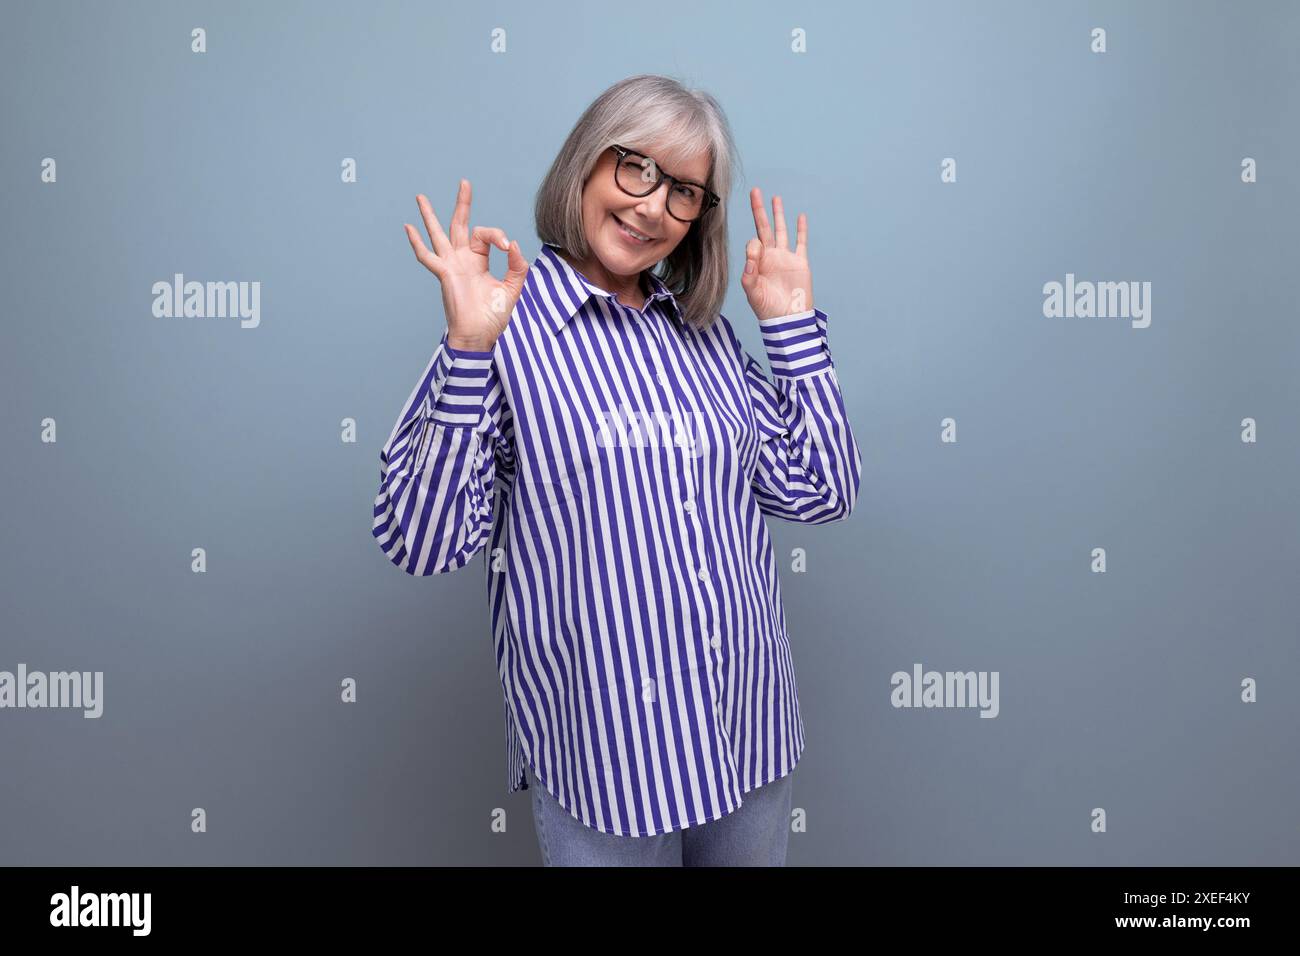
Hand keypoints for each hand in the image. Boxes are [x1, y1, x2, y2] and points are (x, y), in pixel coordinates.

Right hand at [404, 180, 528, 351]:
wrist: (480, 336)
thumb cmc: (493, 316)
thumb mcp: (512, 288)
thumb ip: (517, 266)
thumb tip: (513, 243)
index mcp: (478, 261)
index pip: (486, 236)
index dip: (498, 235)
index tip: (508, 247)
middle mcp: (463, 260)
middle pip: (460, 225)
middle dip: (462, 204)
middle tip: (464, 182)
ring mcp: (451, 265)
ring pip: (439, 234)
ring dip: (429, 216)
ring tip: (420, 197)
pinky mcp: (444, 274)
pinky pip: (428, 257)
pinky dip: (417, 243)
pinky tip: (408, 228)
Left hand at [740, 187, 813, 321]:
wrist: (788, 320)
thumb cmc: (768, 310)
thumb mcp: (753, 294)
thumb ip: (749, 275)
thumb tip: (753, 253)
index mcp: (757, 263)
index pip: (753, 243)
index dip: (754, 246)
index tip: (757, 255)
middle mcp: (770, 257)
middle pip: (764, 228)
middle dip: (759, 210)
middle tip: (755, 191)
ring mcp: (786, 258)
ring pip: (781, 230)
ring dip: (778, 214)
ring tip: (775, 198)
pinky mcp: (800, 262)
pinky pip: (801, 242)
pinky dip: (801, 229)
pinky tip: (800, 216)